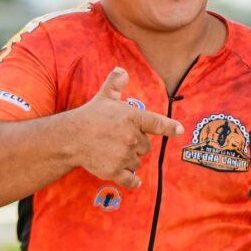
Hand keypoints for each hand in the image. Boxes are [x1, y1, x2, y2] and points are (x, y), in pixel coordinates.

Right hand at [69, 67, 182, 187]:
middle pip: (145, 146)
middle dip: (137, 145)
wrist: (71, 138)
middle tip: (120, 140)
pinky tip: (135, 181)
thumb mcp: (104, 97)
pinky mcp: (115, 170)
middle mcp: (132, 137)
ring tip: (114, 152)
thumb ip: (115, 84)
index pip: (156, 123)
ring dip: (130, 159)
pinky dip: (133, 181)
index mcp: (132, 117)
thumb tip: (121, 70)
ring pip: (137, 162)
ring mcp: (124, 155)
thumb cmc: (89, 116)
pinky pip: (131, 179)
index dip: (170, 127)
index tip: (179, 130)